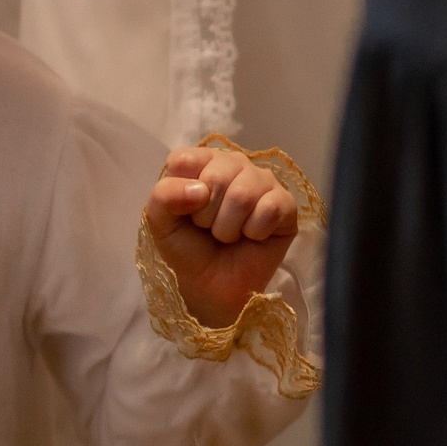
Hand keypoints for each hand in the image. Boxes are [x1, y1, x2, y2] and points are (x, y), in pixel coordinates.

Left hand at [144, 144, 300, 326]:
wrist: (211, 285)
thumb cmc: (187, 248)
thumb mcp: (160, 223)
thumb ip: (164, 196)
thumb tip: (200, 190)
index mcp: (200, 162)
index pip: (185, 160)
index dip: (180, 193)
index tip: (185, 213)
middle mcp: (233, 164)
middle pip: (216, 176)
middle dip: (206, 216)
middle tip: (209, 228)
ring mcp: (263, 181)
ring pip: (243, 194)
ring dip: (228, 227)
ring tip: (228, 235)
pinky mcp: (286, 204)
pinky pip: (270, 209)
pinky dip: (254, 232)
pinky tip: (252, 236)